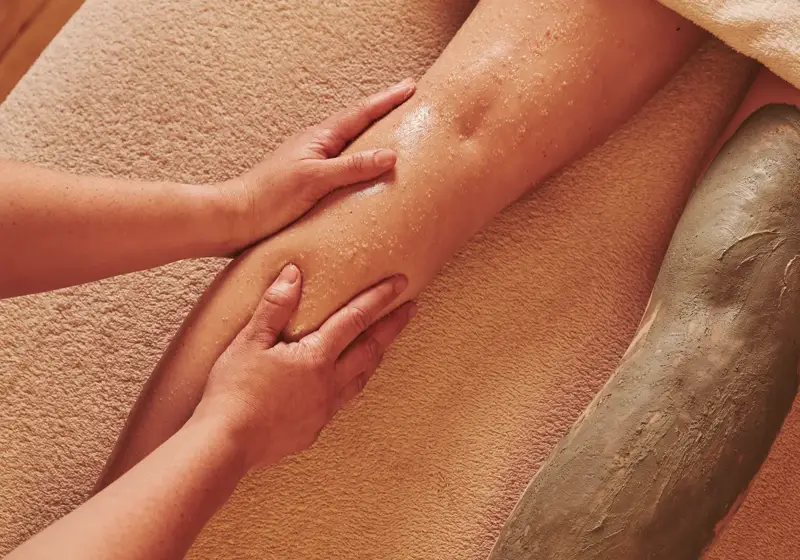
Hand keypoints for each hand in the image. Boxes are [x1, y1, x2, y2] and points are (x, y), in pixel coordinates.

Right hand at [195, 265, 415, 470]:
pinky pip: (341, 403)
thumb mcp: (250, 341)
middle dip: (392, 327)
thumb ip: (275, 306)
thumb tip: (294, 272)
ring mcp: (323, 410)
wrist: (225, 444)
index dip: (379, 298)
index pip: (356, 318)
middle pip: (370, 350)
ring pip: (360, 379)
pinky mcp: (312, 430)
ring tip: (383, 346)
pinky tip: (343, 385)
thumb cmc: (233, 390)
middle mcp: (329, 384)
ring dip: (375, 358)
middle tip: (410, 310)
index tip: (401, 282)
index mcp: (316, 358)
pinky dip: (350, 386)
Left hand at [219, 79, 415, 252]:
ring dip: (372, 137)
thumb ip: (351, 167)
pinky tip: (367, 174)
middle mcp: (316, 148)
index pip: (360, 114)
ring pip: (350, 146)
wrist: (234, 220)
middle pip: (357, 125)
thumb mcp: (314, 179)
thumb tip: (390, 154)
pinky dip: (360, 164)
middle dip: (383, 112)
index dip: (386, 100)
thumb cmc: (269, 198)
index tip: (410, 86)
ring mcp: (312, 165)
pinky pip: (343, 168)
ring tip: (394, 133)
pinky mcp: (309, 186)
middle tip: (408, 101)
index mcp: (318, 139)